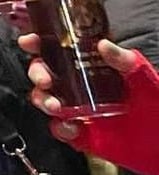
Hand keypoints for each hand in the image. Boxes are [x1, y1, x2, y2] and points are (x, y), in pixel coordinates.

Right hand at [20, 33, 143, 140]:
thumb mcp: (145, 79)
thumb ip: (126, 62)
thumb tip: (103, 44)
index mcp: (94, 66)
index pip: (61, 48)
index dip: (40, 42)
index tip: (30, 41)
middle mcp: (82, 85)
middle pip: (45, 72)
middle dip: (36, 73)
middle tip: (44, 79)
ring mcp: (80, 109)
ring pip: (46, 99)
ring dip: (43, 100)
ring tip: (55, 107)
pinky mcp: (82, 133)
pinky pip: (59, 129)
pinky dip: (59, 128)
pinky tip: (71, 127)